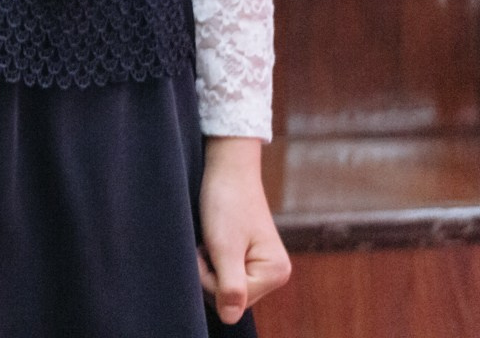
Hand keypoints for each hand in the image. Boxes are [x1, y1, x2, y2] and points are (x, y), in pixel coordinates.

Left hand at [197, 137, 290, 324]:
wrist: (226, 167)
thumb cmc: (225, 202)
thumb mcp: (223, 246)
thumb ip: (229, 286)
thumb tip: (230, 319)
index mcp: (276, 273)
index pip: (232, 300)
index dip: (209, 276)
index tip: (209, 246)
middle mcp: (275, 273)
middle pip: (229, 297)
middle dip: (209, 272)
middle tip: (208, 241)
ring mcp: (262, 265)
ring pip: (223, 286)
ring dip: (209, 265)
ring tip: (211, 237)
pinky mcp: (248, 256)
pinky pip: (224, 272)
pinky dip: (211, 259)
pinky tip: (212, 240)